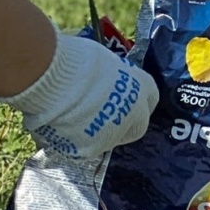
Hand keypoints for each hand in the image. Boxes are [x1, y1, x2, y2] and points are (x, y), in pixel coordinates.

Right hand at [0, 34, 157, 158]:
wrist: (59, 81)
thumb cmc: (80, 61)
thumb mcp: (107, 63)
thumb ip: (113, 78)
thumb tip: (105, 81)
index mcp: (144, 87)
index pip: (150, 99)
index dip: (137, 102)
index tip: (124, 102)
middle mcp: (136, 113)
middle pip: (138, 126)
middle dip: (125, 125)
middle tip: (103, 119)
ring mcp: (115, 133)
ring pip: (111, 139)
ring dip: (99, 134)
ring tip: (76, 123)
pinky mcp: (92, 148)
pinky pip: (87, 147)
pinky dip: (77, 141)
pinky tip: (63, 130)